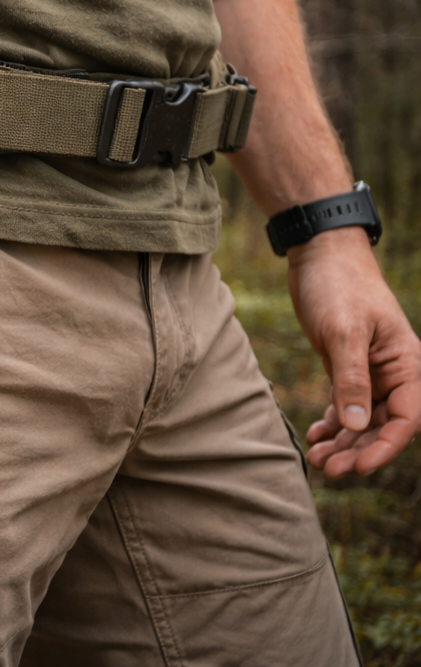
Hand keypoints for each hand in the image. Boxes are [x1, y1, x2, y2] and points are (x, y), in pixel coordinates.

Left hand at [289, 228, 420, 477]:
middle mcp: (395, 373)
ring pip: (363, 420)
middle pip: (384, 425)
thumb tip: (357, 425)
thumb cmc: (338, 287)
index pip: (407, 418)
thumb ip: (351, 378)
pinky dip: (334, 423)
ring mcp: (370, 372)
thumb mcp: (344, 332)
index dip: (386, 446)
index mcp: (408, 365)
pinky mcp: (346, 368)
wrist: (319, 256)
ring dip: (344, 441)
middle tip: (328, 469)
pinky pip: (346, 405)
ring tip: (318, 459)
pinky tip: (316, 436)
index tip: (359, 466)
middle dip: (359, 450)